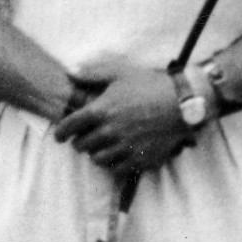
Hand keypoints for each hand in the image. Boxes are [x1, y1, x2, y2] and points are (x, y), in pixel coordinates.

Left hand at [51, 65, 193, 177]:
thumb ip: (93, 73)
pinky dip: (114, 163)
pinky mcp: (140, 159)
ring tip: (101, 147)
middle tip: (84, 138)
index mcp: (101, 111)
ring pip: (97, 159)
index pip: (70, 127)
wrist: (182, 103)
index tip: (59, 136)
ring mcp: (125, 147)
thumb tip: (71, 73)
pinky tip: (118, 154)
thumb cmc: (151, 85)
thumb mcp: (120, 72)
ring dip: (96, 153)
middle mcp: (110, 132)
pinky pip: (117, 169)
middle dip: (80, 142)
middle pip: (82, 145)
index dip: (61, 132)